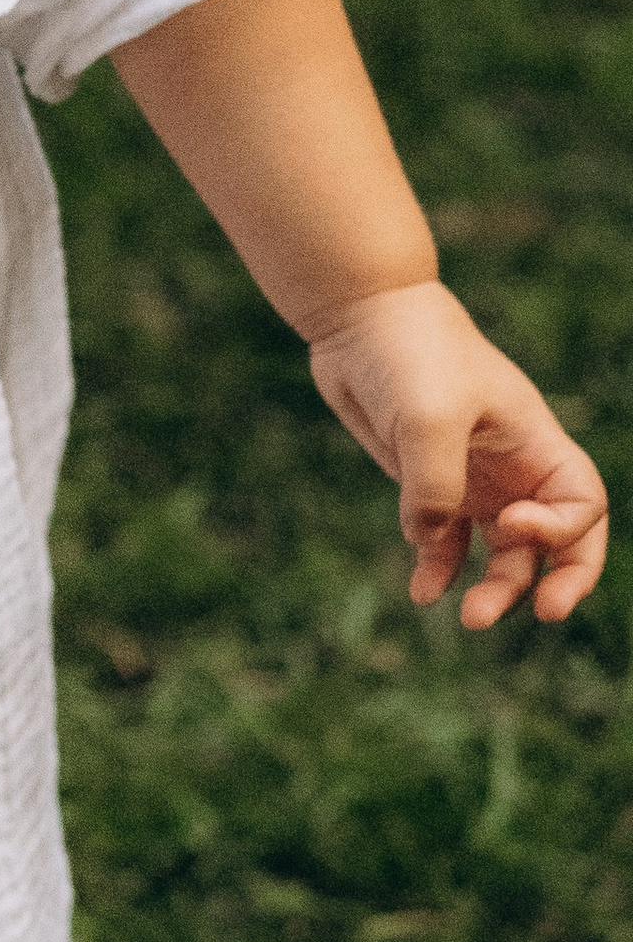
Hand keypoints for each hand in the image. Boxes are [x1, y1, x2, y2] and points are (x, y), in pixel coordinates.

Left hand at [307, 278, 608, 626]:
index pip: (582, 505)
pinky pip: (445, 541)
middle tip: (541, 614)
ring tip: (471, 620)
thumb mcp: (429, 419)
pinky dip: (439, 569)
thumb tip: (429, 541)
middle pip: (554, 541)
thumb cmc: (411, 354)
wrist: (358, 320)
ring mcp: (472, 478)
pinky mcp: (427, 483)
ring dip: (495, 588)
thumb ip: (437, 487)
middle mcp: (513, 467)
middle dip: (553, 581)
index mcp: (536, 442)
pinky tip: (423, 594)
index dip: (563, 532)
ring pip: (502, 551)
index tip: (513, 524)